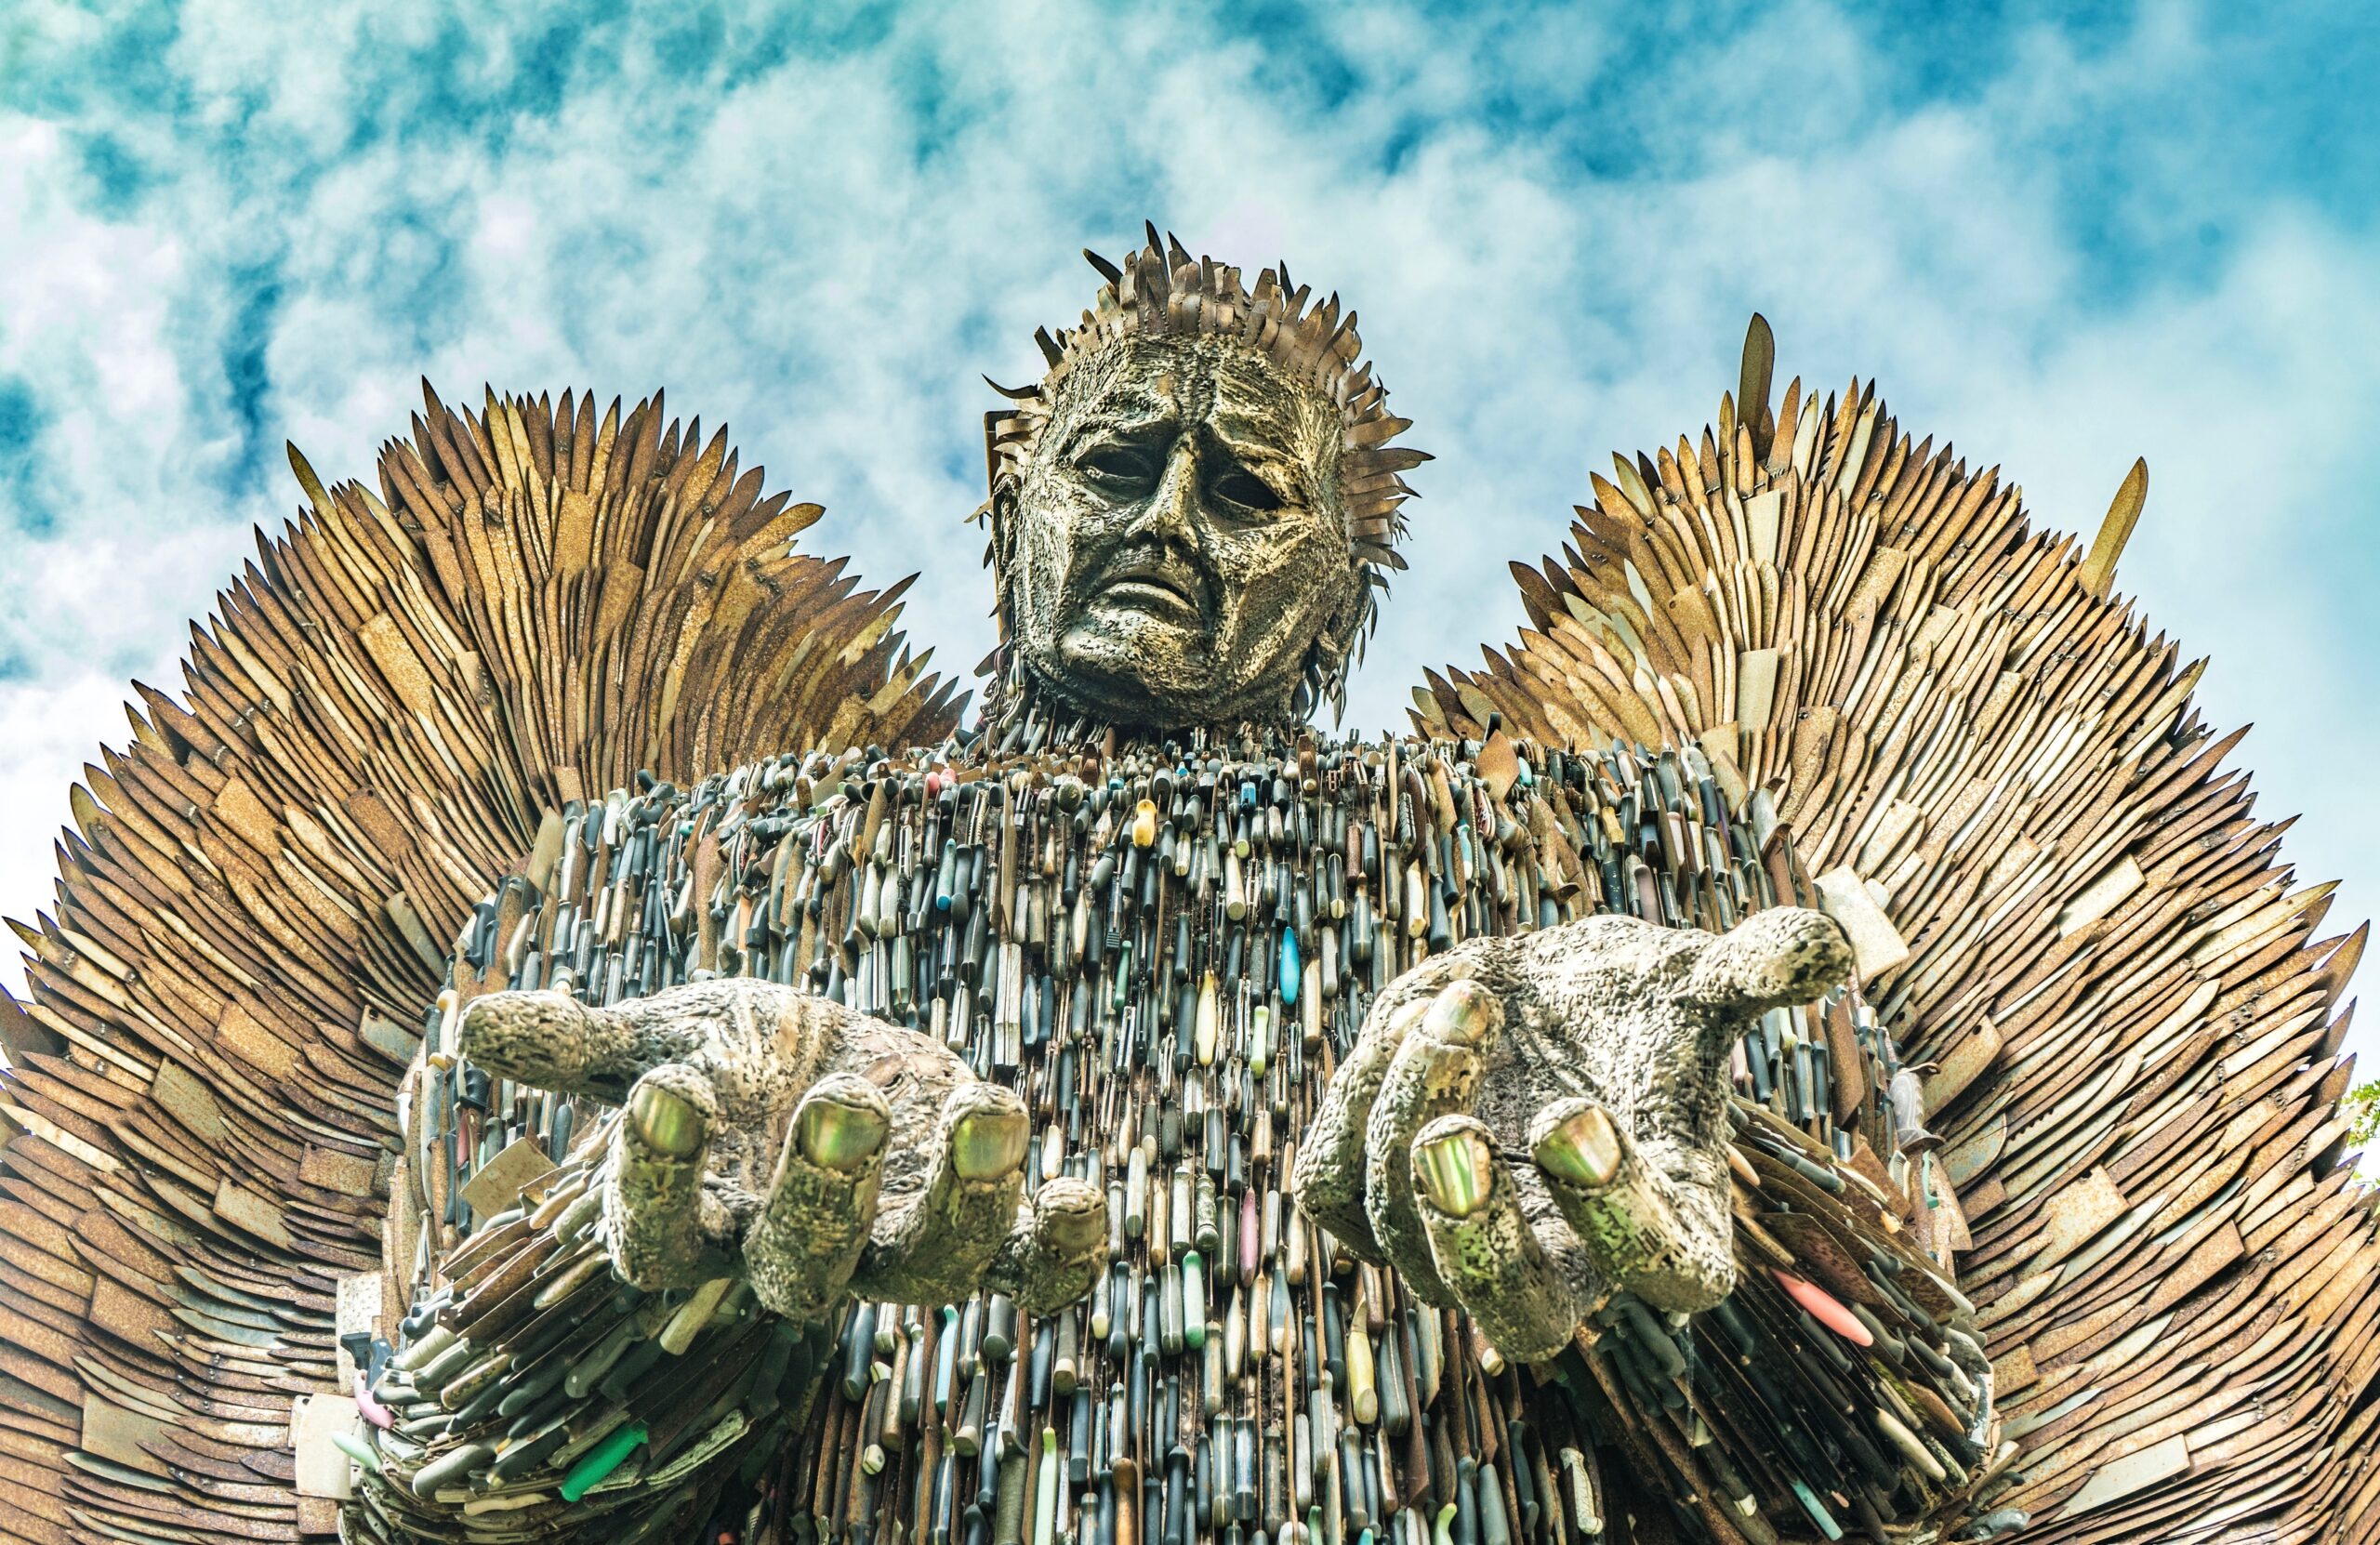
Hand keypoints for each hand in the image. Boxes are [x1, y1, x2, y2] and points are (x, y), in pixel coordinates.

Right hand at [457, 978, 1105, 1319]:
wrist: (826, 1062)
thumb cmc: (732, 1060)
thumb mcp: (660, 1033)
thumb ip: (582, 1044)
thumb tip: (474, 1027)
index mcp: (696, 1217)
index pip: (654, 1240)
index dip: (654, 1179)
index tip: (668, 1090)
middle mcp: (791, 1253)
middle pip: (798, 1269)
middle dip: (825, 1193)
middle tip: (844, 1105)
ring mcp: (893, 1245)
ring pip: (930, 1270)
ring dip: (969, 1201)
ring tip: (993, 1104)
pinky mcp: (979, 1223)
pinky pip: (1031, 1271)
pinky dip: (1064, 1245)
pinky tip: (1083, 1188)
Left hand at [1294, 907, 1849, 1362]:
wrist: (1545, 999)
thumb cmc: (1637, 1008)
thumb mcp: (1697, 981)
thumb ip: (1755, 969)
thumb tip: (1827, 942)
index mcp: (1670, 1231)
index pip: (1661, 1272)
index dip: (1618, 1213)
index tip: (1577, 1115)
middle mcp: (1563, 1265)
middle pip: (1516, 1315)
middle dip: (1475, 1237)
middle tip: (1451, 1138)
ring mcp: (1457, 1245)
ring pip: (1406, 1228)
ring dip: (1416, 1108)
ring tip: (1470, 1000)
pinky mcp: (1372, 1201)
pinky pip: (1334, 1186)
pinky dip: (1361, 1103)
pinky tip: (1409, 1023)